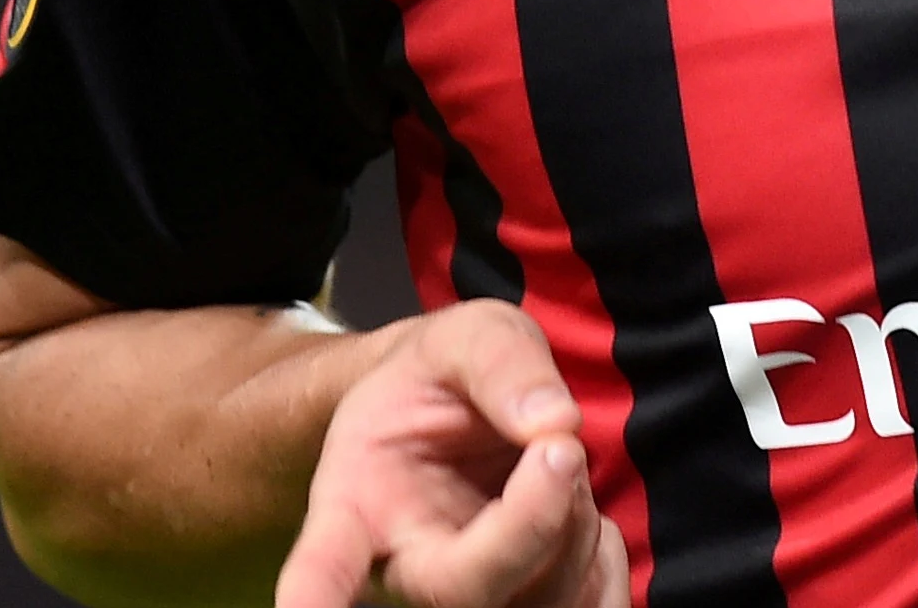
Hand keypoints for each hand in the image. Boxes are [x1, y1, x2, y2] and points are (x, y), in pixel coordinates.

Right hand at [276, 301, 628, 607]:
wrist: (454, 414)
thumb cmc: (441, 381)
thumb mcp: (462, 337)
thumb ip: (498, 364)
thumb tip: (553, 422)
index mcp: (356, 507)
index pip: (325, 564)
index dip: (313, 594)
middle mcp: (405, 569)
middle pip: (463, 587)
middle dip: (533, 520)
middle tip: (561, 446)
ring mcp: (467, 596)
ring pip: (537, 601)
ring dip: (576, 522)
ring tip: (557, 461)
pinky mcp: (523, 604)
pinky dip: (605, 559)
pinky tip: (579, 509)